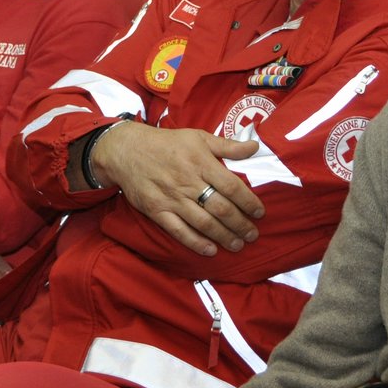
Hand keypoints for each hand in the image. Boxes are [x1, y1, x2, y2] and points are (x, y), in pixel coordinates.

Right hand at [94, 125, 261, 255]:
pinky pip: (179, 231)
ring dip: (223, 236)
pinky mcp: (157, 211)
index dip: (249, 202)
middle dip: (240, 224)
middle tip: (253, 235)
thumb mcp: (198, 137)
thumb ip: (227, 145)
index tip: (260, 212)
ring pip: (203, 223)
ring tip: (238, 244)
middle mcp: (188, 182)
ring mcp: (172, 199)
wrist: (128, 151)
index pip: (232, 186)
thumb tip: (254, 147)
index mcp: (201, 162)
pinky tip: (210, 250)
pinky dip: (196, 243)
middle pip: (221, 208)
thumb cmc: (168, 143)